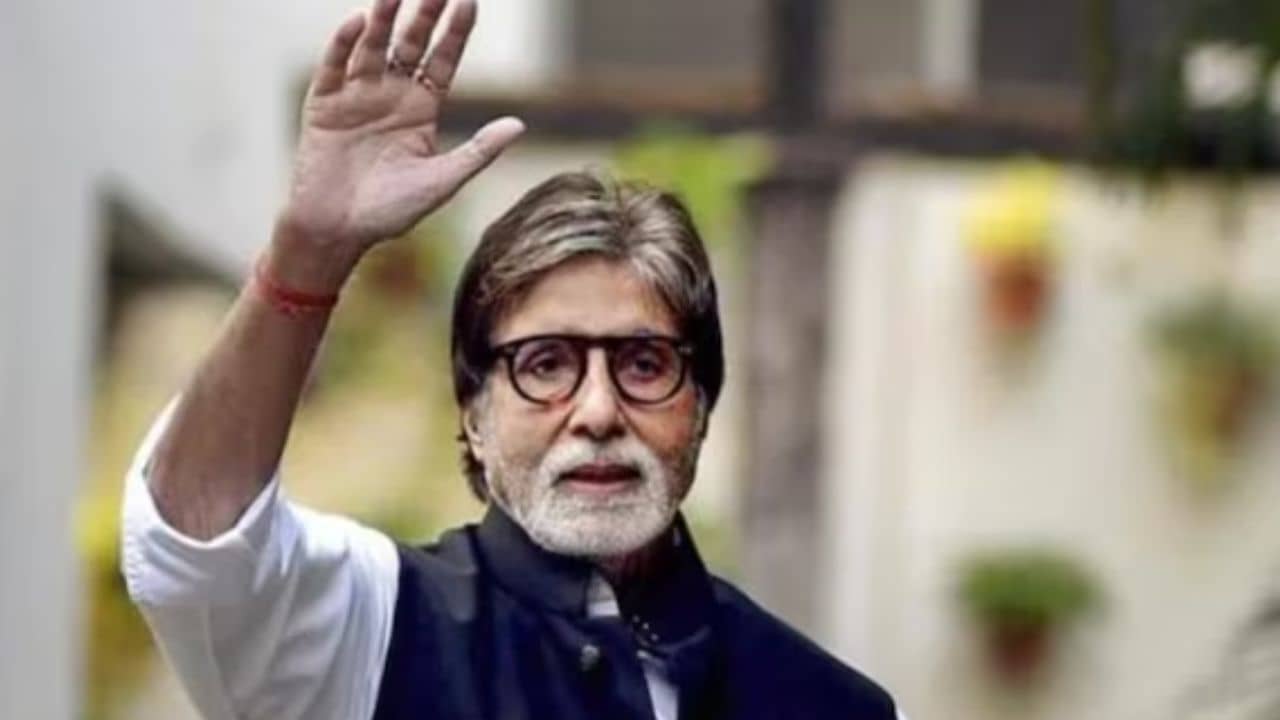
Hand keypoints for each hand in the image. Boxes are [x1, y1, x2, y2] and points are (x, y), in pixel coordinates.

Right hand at [279, 0, 523, 264]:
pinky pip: (334, 67)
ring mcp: (356, 96)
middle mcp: (390, 95)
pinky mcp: (323, 105)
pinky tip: (358, 22)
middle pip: (410, 45)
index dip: (455, 32)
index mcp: (421, 109)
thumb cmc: (391, 212)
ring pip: (372, 48)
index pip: (442, 60)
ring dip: (383, 19)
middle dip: (423, 14)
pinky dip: (343, 44)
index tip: (469, 1)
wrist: (337, 232)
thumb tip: (519, 125)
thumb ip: (478, 151)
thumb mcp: (442, 181)